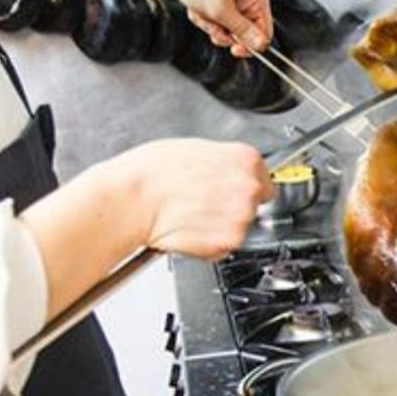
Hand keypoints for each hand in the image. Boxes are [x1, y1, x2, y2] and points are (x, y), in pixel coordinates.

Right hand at [114, 139, 272, 258]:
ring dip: (221, 226)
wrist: (133, 200)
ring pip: (239, 227)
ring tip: (192, 215)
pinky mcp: (228, 242)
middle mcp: (249, 188)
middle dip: (232, 206)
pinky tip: (189, 229)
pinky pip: (225, 246)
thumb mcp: (196, 149)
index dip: (243, 187)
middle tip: (204, 203)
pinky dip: (210, 244)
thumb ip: (223, 162)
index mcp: (245, 159)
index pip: (263, 179)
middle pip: (254, 204)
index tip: (229, 191)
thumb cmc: (152, 172)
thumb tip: (226, 171)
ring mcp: (241, 217)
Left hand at [166, 0, 273, 57]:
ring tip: (203, 11)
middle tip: (213, 21)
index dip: (250, 45)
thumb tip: (260, 45)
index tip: (234, 49)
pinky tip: (198, 8)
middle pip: (243, 34)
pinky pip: (216, 23)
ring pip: (227, 31)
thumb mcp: (221, 10)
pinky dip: (204, 20)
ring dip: (211, 25)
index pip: (264, 33)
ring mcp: (234, 1)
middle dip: (223, 32)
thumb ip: (242, 31)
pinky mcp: (220, 3)